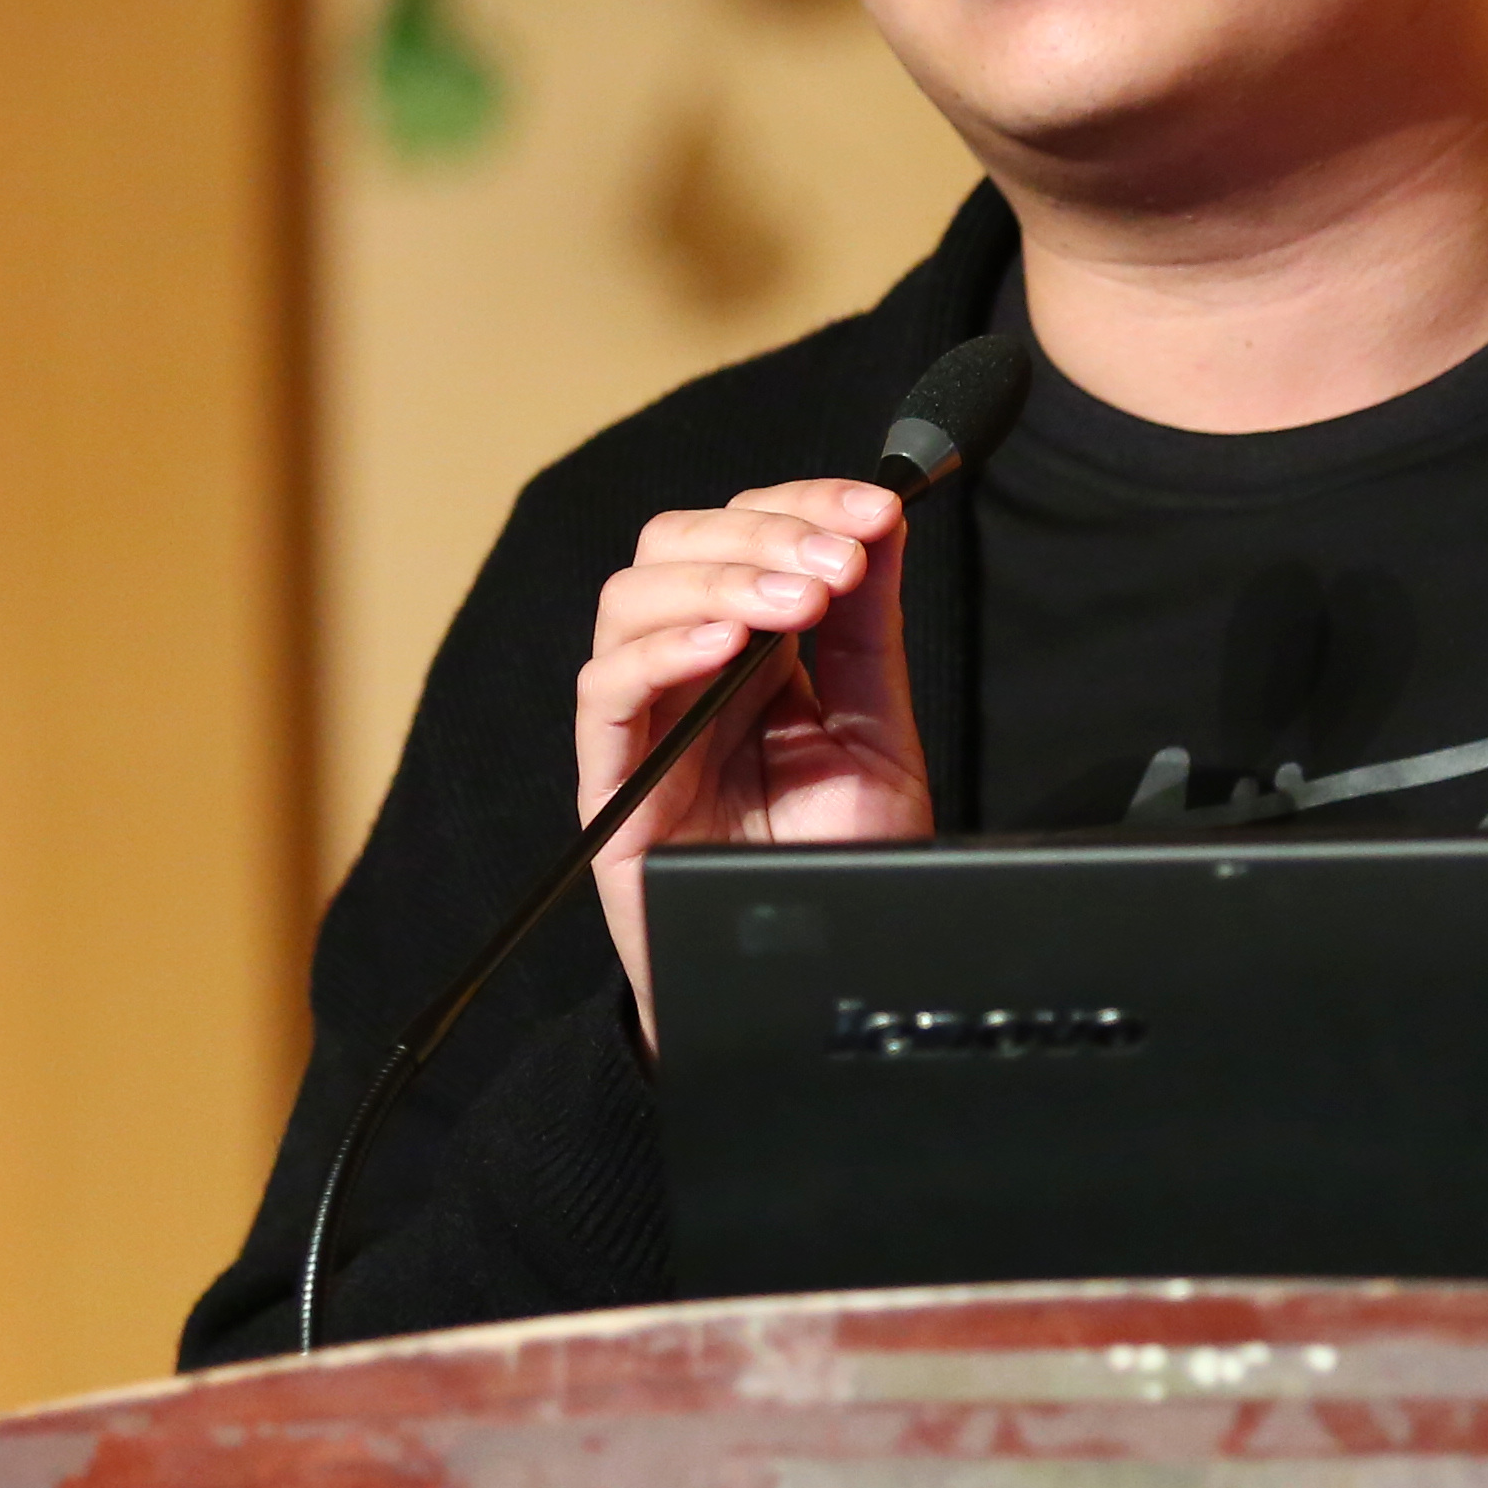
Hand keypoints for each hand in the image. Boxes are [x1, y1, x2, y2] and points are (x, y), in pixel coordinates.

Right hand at [576, 478, 928, 1028]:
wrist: (816, 982)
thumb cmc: (839, 867)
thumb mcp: (876, 736)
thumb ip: (868, 635)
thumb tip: (882, 524)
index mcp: (753, 653)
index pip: (747, 535)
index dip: (804, 505)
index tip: (877, 508)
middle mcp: (690, 673)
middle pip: (677, 544)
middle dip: (763, 533)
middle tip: (839, 562)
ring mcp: (645, 724)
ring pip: (630, 598)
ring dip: (720, 580)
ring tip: (798, 603)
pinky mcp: (611, 783)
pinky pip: (605, 694)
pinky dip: (661, 651)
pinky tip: (728, 646)